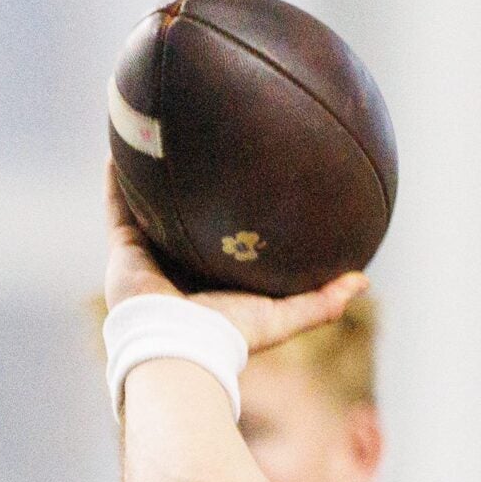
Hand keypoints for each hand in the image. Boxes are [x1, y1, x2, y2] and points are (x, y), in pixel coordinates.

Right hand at [103, 162, 365, 351]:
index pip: (223, 242)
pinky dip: (117, 179)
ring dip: (151, 176)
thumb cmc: (232, 334)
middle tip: (206, 152)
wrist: (181, 344)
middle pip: (186, 222)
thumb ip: (323, 301)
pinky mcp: (123, 250)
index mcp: (214, 280)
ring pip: (149, 208)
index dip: (233, 218)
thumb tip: (363, 280)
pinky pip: (118, 206)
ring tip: (158, 137)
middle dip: (192, 192)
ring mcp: (149, 256)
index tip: (249, 187)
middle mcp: (180, 266)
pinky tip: (122, 147)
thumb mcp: (284, 316)